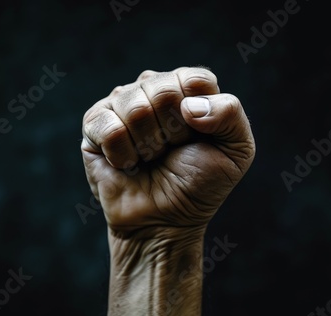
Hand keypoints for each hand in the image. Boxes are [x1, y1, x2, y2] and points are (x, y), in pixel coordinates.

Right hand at [81, 66, 254, 229]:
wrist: (163, 221)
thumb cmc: (198, 185)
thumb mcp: (235, 152)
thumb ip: (230, 114)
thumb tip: (189, 105)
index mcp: (188, 90)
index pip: (195, 79)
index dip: (198, 115)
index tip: (195, 139)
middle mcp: (153, 89)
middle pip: (164, 91)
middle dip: (172, 133)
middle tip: (170, 152)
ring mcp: (122, 104)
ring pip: (135, 108)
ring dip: (148, 146)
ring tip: (149, 158)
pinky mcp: (94, 124)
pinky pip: (109, 127)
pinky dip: (123, 155)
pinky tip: (127, 163)